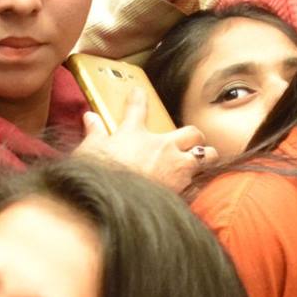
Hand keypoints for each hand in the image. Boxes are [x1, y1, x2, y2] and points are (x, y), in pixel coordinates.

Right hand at [77, 88, 215, 190]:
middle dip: (195, 137)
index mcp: (139, 135)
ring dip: (206, 158)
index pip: (138, 110)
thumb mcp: (92, 150)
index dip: (137, 99)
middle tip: (191, 142)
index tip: (138, 93)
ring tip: (203, 161)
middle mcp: (165, 150)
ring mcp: (178, 171)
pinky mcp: (183, 193)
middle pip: (193, 134)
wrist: (116, 203)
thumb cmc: (104, 174)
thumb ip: (94, 133)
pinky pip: (200, 186)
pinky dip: (198, 186)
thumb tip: (89, 117)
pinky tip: (194, 188)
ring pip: (206, 157)